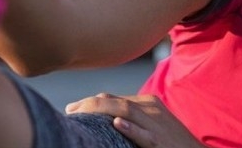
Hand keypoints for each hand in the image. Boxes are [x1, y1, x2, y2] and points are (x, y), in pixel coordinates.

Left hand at [66, 93, 205, 147]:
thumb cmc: (172, 141)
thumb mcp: (152, 124)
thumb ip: (133, 118)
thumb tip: (108, 118)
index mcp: (148, 103)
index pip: (114, 98)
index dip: (91, 102)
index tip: (73, 109)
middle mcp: (151, 109)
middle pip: (115, 101)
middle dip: (89, 104)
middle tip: (69, 110)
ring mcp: (156, 125)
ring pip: (125, 111)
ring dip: (100, 111)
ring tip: (80, 113)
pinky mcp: (160, 143)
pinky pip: (144, 134)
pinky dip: (130, 128)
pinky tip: (116, 124)